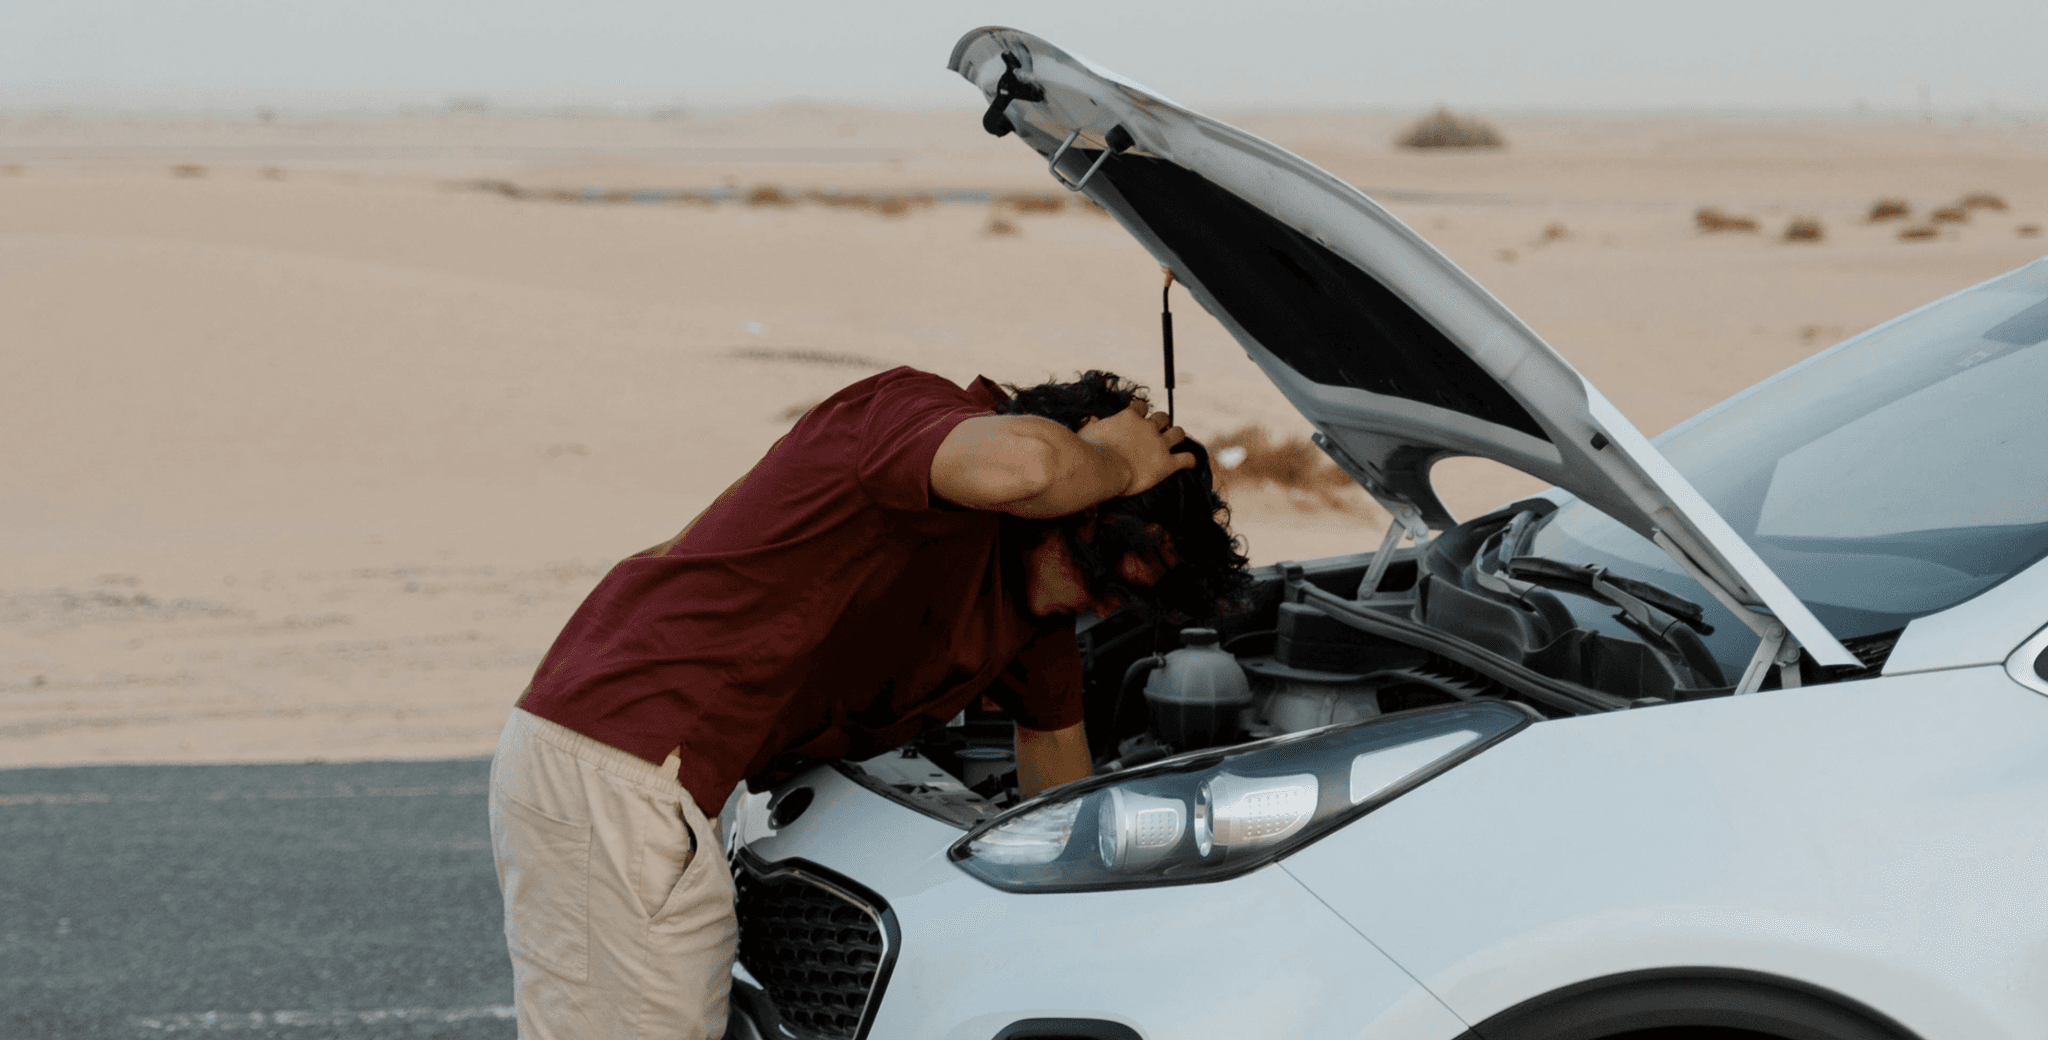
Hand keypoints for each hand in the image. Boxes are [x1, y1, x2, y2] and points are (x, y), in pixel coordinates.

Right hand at [1078, 399, 1194, 496]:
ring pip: (1178, 432)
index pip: (1142, 406)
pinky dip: (1190, 460)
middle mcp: (1147, 426)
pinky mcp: (1167, 464)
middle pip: (1164, 417)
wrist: (1103, 470)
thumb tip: (1092, 421)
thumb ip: (1092, 424)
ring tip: (1174, 442)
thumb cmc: (1089, 452)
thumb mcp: (1086, 432)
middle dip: (1162, 423)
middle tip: (1156, 433)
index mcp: (1129, 416)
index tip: (1139, 419)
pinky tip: (1190, 462)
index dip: (1142, 412)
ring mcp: (1159, 444)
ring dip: (1177, 436)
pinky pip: (1187, 459)